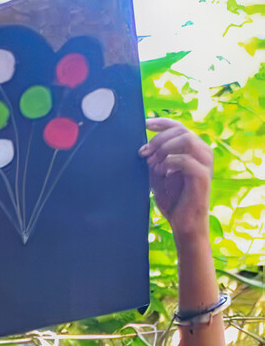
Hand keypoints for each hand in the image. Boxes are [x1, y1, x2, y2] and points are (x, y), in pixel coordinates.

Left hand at [142, 118, 212, 239]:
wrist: (183, 223)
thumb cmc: (172, 199)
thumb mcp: (158, 175)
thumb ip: (154, 159)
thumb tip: (142, 146)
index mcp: (192, 149)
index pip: (178, 127)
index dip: (161, 123)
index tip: (144, 125)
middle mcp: (201, 151)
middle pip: (180, 130)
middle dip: (158, 140)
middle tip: (143, 154)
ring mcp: (205, 162)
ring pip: (186, 139)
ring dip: (165, 149)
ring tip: (153, 164)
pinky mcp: (203, 175)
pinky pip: (186, 160)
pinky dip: (170, 163)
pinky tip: (163, 173)